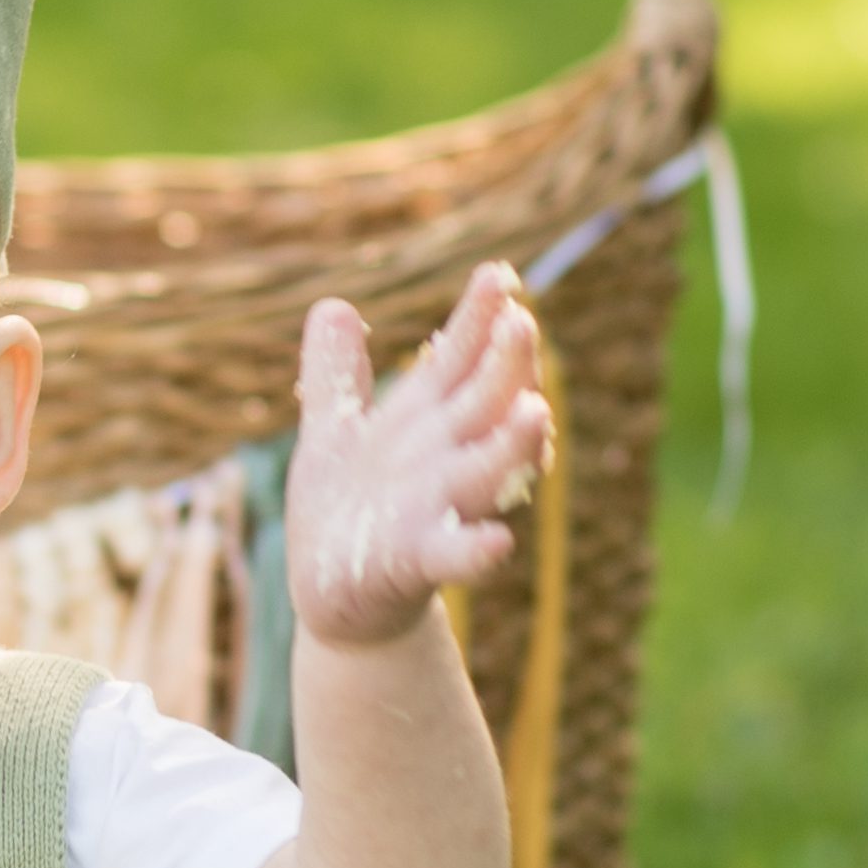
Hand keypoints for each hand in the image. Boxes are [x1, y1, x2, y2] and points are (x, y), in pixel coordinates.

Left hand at [284, 265, 554, 649]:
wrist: (335, 593)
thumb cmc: (346, 507)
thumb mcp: (332, 432)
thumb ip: (335, 373)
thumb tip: (332, 305)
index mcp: (424, 418)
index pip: (460, 357)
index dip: (479, 318)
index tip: (499, 275)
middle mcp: (444, 456)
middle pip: (486, 403)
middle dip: (507, 366)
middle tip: (522, 322)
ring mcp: (440, 506)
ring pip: (488, 470)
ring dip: (513, 444)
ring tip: (535, 412)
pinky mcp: (420, 559)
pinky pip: (457, 554)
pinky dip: (477, 551)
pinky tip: (496, 543)